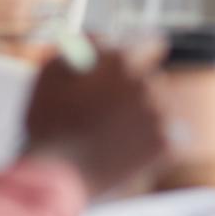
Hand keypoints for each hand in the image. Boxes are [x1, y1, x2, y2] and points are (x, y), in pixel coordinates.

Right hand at [22, 41, 167, 195]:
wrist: (55, 177)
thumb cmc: (48, 123)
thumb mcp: (51, 70)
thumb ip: (81, 43)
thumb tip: (105, 38)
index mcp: (124, 62)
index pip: (151, 44)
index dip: (140, 52)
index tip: (136, 62)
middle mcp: (149, 84)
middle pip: (152, 79)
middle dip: (135, 90)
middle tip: (111, 109)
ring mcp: (161, 115)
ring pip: (159, 107)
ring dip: (144, 115)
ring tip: (115, 133)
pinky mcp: (166, 144)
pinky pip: (166, 136)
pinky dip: (150, 142)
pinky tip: (125, 149)